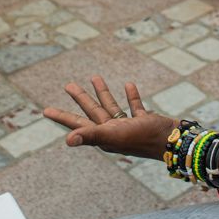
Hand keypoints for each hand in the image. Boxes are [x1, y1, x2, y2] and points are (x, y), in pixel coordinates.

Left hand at [42, 76, 175, 160]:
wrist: (172, 141)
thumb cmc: (142, 139)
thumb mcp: (114, 135)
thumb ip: (90, 136)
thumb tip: (66, 141)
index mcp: (103, 136)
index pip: (77, 124)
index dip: (61, 117)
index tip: (46, 111)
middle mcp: (114, 132)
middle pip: (92, 112)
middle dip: (80, 99)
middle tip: (68, 85)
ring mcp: (129, 126)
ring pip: (112, 107)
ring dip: (103, 93)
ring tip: (95, 77)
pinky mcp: (144, 121)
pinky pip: (135, 106)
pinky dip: (131, 96)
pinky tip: (128, 85)